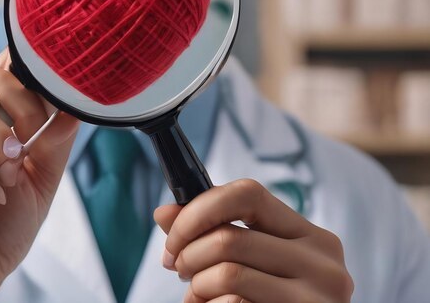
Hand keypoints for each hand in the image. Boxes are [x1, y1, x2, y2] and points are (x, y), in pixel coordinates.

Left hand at [154, 179, 353, 302]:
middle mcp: (322, 262)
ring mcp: (317, 298)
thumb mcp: (251, 262)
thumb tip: (163, 213)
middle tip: (178, 267)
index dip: (202, 207)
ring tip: (195, 295)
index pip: (248, 193)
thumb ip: (211, 233)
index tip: (175, 232)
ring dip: (197, 286)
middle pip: (230, 237)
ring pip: (229, 274)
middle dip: (189, 253)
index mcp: (310, 235)